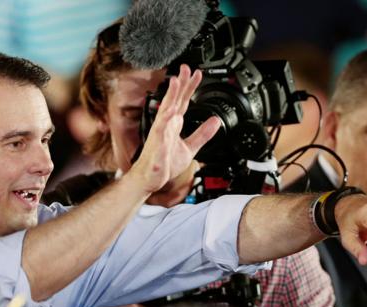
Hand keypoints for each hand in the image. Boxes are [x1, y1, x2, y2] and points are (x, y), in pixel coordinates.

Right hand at [130, 64, 220, 192]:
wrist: (152, 178)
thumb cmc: (164, 163)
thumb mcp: (190, 148)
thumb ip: (202, 134)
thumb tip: (215, 122)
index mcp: (174, 124)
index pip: (184, 101)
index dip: (190, 87)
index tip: (197, 74)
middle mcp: (166, 124)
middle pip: (175, 99)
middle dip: (181, 83)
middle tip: (187, 68)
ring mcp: (160, 132)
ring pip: (166, 109)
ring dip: (171, 95)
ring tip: (176, 81)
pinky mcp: (157, 143)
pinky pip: (161, 129)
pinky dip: (166, 118)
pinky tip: (171, 110)